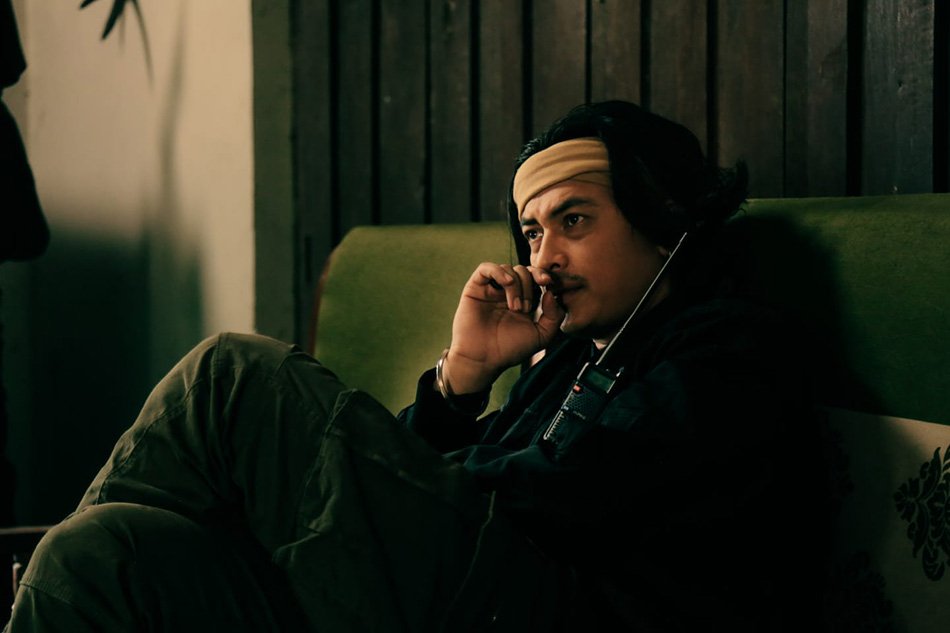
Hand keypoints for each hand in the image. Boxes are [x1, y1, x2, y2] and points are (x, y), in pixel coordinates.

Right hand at [442, 263, 564, 393]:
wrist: (483, 358)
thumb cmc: (509, 350)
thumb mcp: (541, 336)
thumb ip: (554, 316)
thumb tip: (551, 293)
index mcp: (524, 300)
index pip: (536, 278)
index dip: (543, 276)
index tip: (549, 283)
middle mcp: (508, 292)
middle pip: (524, 271)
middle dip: (529, 286)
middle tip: (525, 308)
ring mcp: (492, 289)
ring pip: (508, 269)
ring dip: (516, 285)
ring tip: (514, 307)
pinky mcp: (475, 288)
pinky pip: (486, 268)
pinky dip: (498, 271)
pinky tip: (506, 283)